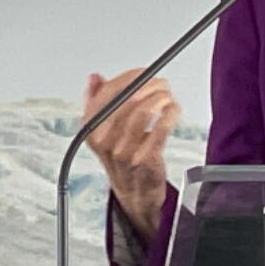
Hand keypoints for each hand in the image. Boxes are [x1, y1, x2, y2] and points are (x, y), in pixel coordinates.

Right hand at [82, 69, 179, 240]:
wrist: (133, 193)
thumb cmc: (120, 158)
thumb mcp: (100, 131)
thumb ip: (96, 102)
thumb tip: (94, 78)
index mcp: (91, 129)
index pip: (107, 93)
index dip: (127, 78)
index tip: (141, 73)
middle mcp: (105, 141)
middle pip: (127, 100)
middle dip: (148, 84)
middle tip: (159, 82)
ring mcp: (125, 152)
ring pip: (144, 111)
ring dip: (160, 97)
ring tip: (166, 94)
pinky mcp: (146, 159)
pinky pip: (160, 128)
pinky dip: (170, 113)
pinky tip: (173, 108)